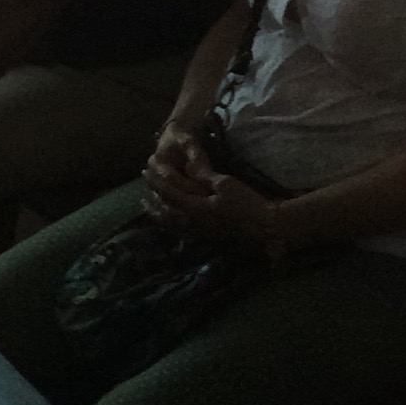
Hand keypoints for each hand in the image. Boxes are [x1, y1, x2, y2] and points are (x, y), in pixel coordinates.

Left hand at [143, 133, 276, 242]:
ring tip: (150, 209)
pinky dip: (172, 225)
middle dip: (153, 201)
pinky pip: (182, 231)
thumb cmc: (247, 202)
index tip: (145, 171)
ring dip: (159, 216)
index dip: (156, 181)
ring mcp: (200, 231)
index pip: (169, 192)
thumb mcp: (225, 184)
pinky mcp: (207, 236)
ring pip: (172, 224)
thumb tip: (188, 168)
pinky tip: (172, 222)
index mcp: (195, 207)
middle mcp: (193, 222)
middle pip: (166, 212)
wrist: (264, 225)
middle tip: (141, 194)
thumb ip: (204, 177)